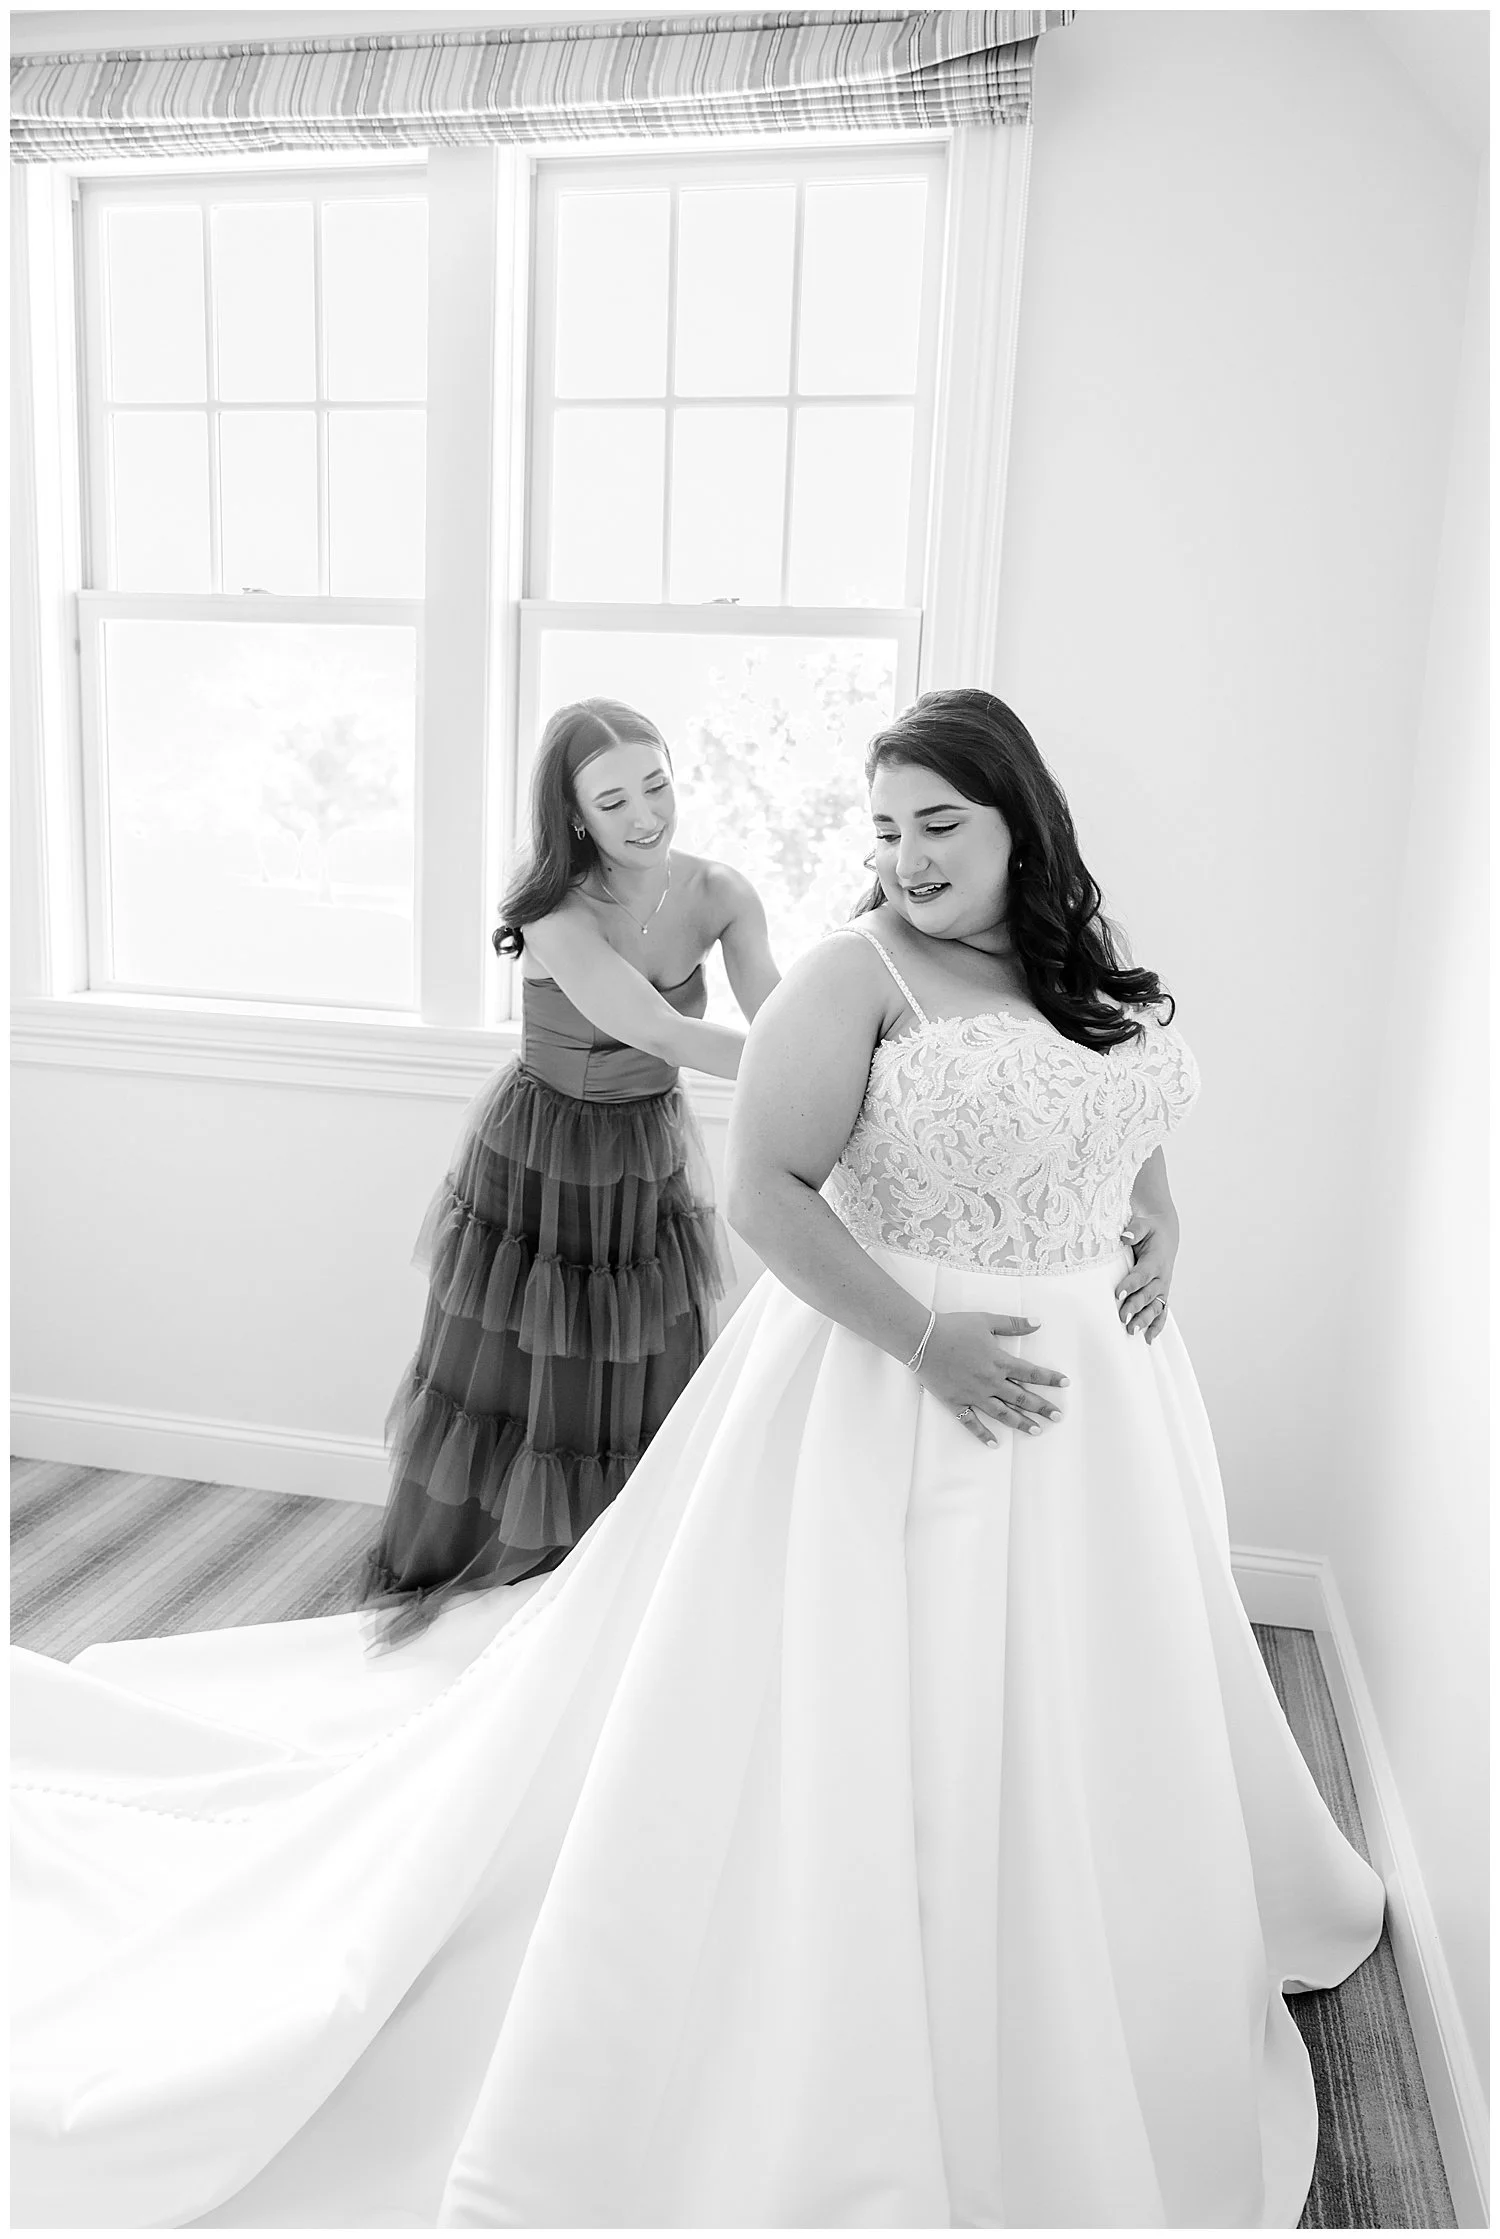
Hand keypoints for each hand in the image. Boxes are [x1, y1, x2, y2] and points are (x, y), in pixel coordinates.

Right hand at [918, 1312, 1068, 1445]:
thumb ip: (1013, 1324)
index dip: (1049, 1378)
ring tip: (1036, 1431)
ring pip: (1002, 1413)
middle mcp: (990, 1382)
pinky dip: (982, 1434)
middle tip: (1057, 1417)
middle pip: (1021, 1398)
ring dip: (1020, 1423)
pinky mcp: (956, 1402)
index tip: (1065, 1384)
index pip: (1031, 1373)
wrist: (922, 1340)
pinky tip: (994, 1443)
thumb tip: (1038, 1322)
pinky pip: (971, 1422)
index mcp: (999, 1362)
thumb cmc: (953, 1327)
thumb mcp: (986, 1321)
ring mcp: (974, 1395)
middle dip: (1042, 1407)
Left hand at [1117, 1208, 1178, 1341]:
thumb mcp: (1144, 1224)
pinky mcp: (1162, 1295)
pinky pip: (1162, 1313)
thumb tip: (1125, 1236)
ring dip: (1144, 1320)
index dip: (1131, 1284)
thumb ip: (1135, 1229)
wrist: (1165, 1235)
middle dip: (1136, 1306)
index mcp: (1156, 1260)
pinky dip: (1156, 1326)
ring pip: (1155, 1307)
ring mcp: (1162, 1288)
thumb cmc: (1150, 1230)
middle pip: (1148, 1294)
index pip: (1143, 1274)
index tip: (1118, 1293)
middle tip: (1121, 1317)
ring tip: (1131, 1331)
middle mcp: (1161, 1277)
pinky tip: (1148, 1340)